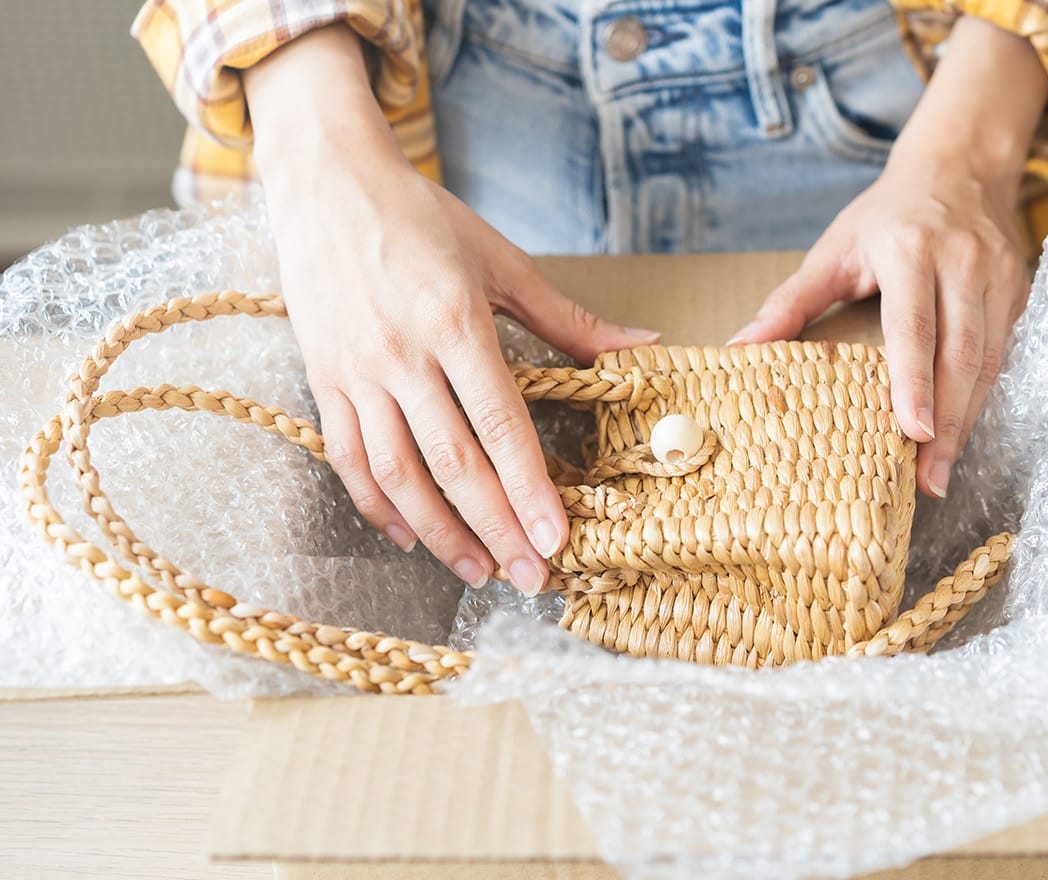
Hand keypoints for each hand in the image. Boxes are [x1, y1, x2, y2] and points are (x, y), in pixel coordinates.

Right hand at [247, 26, 655, 592]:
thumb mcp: (502, 261)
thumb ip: (568, 319)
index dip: (529, 489)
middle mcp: (402, 353)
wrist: (326, 181)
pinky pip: (349, 456)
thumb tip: (641, 349)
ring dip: (439, 531)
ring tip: (477, 571)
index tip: (557, 539)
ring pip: (398, 472)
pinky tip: (410, 535)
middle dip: (496, 528)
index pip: (501, 425)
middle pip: (453, 463)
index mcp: (455, 321)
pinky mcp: (323, 379)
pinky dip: (377, 504)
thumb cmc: (423, 218)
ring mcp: (356, 371)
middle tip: (530, 577)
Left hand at [729, 156, 1026, 496]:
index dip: (914, 381)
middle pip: (960, 355)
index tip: (911, 432)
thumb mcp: (832, 249)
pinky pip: (1001, 355)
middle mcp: (962, 260)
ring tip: (940, 473)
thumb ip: (789, 302)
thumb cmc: (885, 216)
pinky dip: (979, 399)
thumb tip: (737, 348)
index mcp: (910, 248)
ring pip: (987, 362)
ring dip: (965, 422)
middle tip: (928, 480)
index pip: (915, 325)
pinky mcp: (1017, 292)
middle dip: (945, 423)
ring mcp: (997, 275)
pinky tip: (958, 434)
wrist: (958, 168)